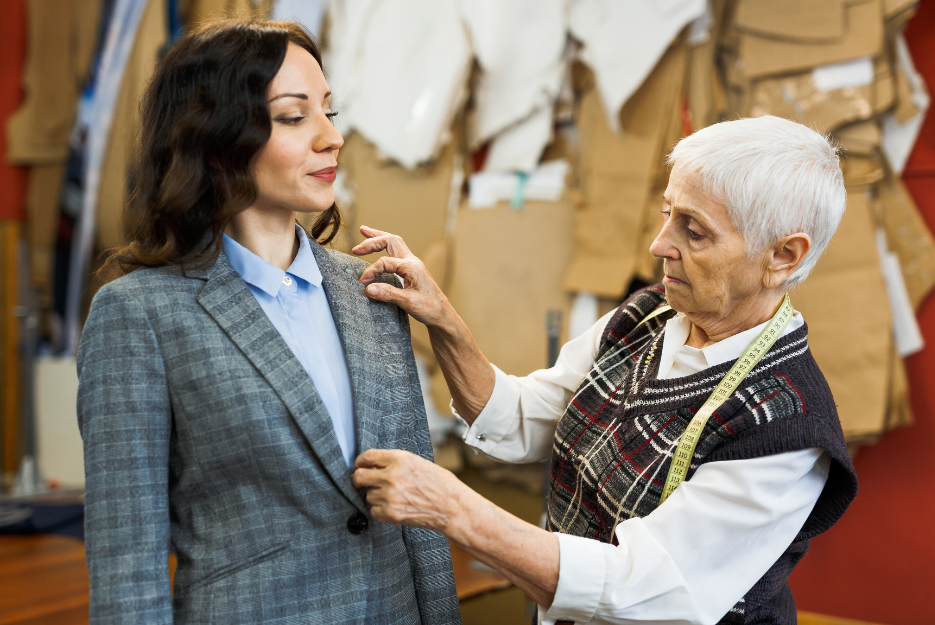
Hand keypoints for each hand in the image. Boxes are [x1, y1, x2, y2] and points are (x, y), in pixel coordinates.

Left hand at [351, 448, 465, 533]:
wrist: (452, 507)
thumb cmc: (440, 484)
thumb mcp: (417, 462)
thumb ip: (395, 462)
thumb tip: (374, 465)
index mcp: (399, 458)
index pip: (367, 457)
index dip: (360, 462)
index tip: (359, 466)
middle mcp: (391, 475)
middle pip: (359, 476)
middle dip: (358, 480)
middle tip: (361, 483)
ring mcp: (389, 495)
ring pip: (368, 495)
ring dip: (375, 496)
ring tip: (393, 497)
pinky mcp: (390, 513)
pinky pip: (374, 511)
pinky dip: (380, 510)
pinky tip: (395, 507)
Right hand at [352, 226, 453, 330]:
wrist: (442, 314)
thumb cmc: (429, 308)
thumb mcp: (408, 302)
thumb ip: (388, 294)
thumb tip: (368, 288)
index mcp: (412, 267)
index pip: (385, 262)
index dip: (371, 271)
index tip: (362, 283)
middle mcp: (412, 262)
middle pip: (391, 241)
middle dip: (372, 240)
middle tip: (356, 248)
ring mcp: (412, 264)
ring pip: (394, 243)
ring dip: (379, 237)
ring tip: (364, 232)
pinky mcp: (411, 269)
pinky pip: (396, 251)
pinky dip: (384, 246)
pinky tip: (378, 248)